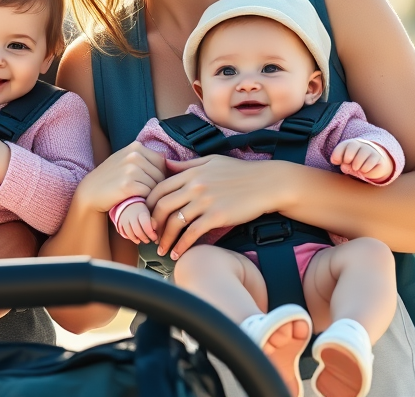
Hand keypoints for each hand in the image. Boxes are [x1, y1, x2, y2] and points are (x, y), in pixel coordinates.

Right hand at [75, 141, 166, 212]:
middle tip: (144, 194)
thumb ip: (146, 159)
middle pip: (161, 174)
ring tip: (139, 197)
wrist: (90, 192)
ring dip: (151, 195)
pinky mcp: (128, 184)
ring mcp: (131, 169)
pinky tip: (136, 201)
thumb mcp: (127, 161)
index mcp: (136, 147)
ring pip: (156, 185)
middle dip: (156, 186)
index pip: (162, 162)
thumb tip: (172, 162)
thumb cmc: (111, 178)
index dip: (158, 176)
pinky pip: (148, 194)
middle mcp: (134, 155)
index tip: (147, 184)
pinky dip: (145, 200)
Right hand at [117, 201, 157, 243]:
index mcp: (141, 212)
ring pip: (130, 234)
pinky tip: (136, 238)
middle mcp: (131, 215)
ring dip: (137, 239)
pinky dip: (130, 238)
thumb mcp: (149, 212)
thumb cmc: (142, 211)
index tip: (155, 237)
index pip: (145, 225)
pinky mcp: (118, 223)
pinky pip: (123, 233)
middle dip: (144, 238)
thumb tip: (157, 231)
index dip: (151, 233)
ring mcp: (123, 219)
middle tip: (149, 240)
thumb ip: (153, 221)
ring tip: (143, 240)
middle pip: (137, 231)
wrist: (129, 203)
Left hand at [146, 156, 282, 260]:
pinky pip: (192, 234)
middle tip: (150, 236)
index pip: (160, 188)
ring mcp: (205, 201)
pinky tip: (179, 254)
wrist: (267, 183)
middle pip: (163, 206)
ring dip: (165, 239)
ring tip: (162, 250)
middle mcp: (194, 186)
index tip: (147, 216)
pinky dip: (182, 246)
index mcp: (191, 172)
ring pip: (175, 222)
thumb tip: (166, 164)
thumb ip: (187, 165)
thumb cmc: (240, 172)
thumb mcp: (211, 161)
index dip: (149, 205)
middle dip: (153, 224)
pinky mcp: (217, 216)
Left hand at [331, 139, 393, 182]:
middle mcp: (361, 144)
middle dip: (347, 160)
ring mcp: (370, 150)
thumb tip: (344, 165)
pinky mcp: (378, 157)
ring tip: (357, 168)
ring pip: (359, 158)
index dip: (337, 155)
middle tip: (349, 164)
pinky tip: (365, 170)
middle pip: (351, 150)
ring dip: (356, 167)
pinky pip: (368, 165)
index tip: (336, 162)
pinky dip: (365, 170)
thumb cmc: (357, 163)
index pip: (342, 146)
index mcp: (351, 144)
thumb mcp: (348, 163)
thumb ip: (344, 164)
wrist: (376, 164)